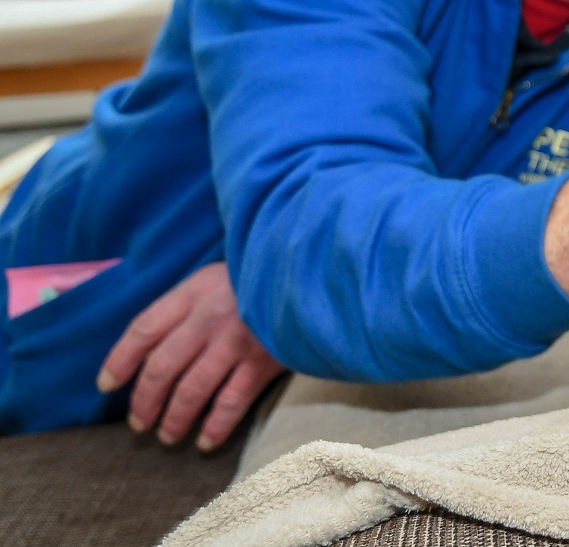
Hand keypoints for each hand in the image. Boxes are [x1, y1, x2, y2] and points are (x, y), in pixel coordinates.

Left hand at [96, 261, 287, 450]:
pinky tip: (205, 441)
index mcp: (193, 293)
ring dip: (174, 420)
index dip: (119, 360)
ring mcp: (236, 342)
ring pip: (191, 391)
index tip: (107, 385)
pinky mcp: (263, 362)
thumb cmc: (258, 279)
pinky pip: (231, 402)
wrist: (312, 277)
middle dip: (145, 401)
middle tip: (140, 423)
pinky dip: (215, 426)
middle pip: (162, 367)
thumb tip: (150, 350)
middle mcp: (209, 319)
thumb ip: (186, 306)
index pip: (143, 329)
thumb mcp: (216, 278)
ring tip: (167, 436)